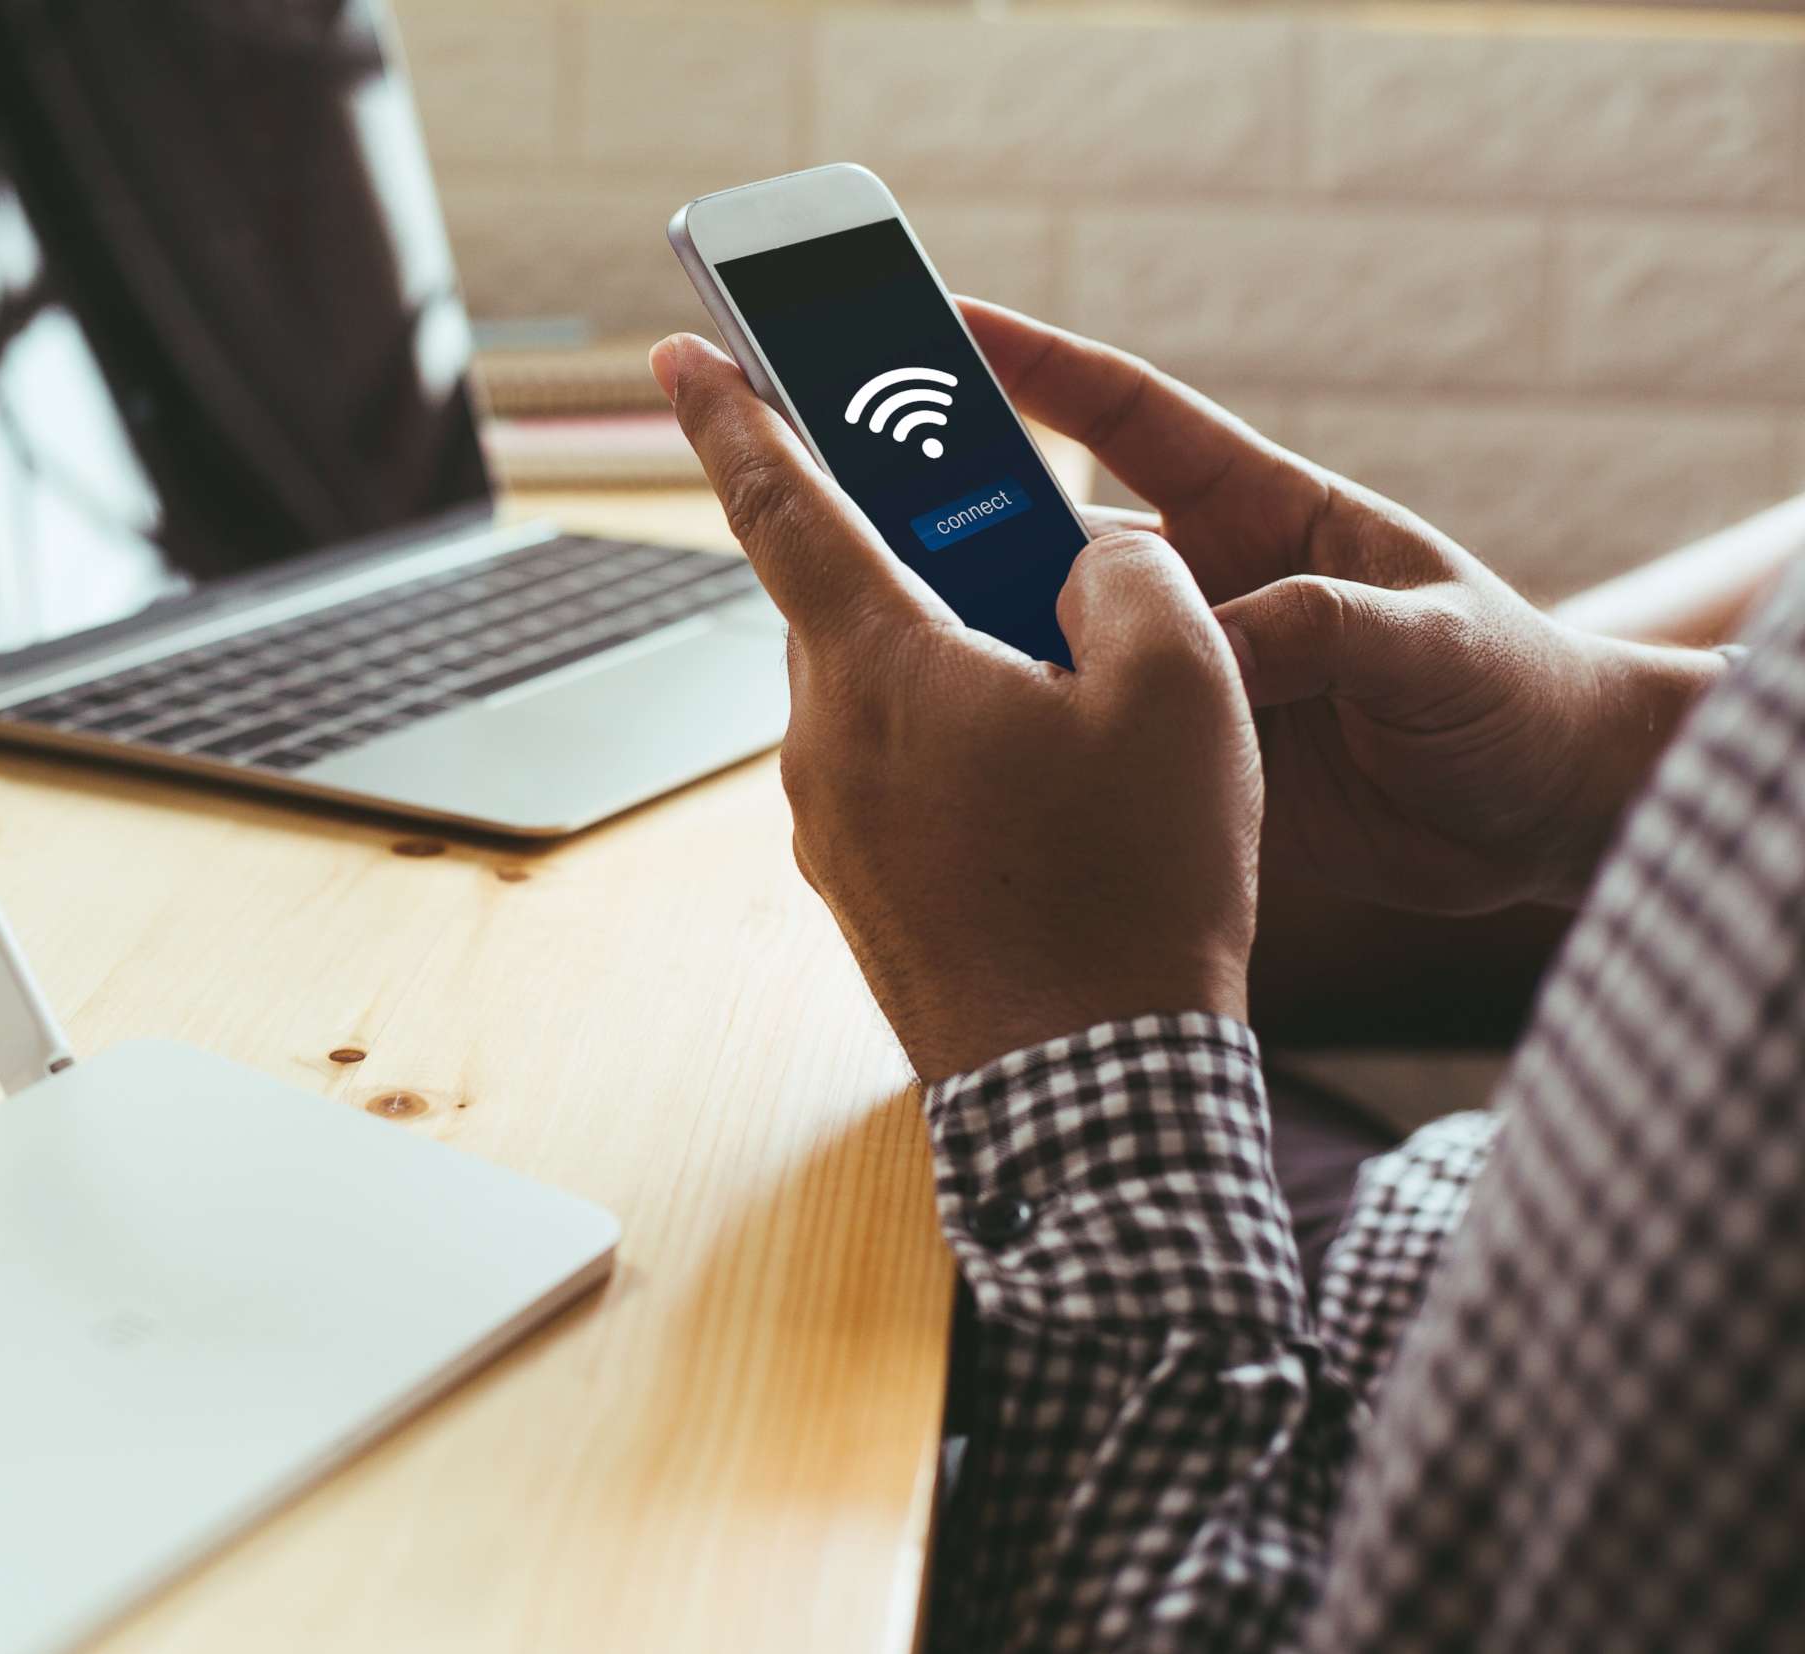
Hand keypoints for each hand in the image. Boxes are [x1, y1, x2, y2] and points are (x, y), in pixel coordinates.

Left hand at [651, 333, 1260, 1079]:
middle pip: (852, 598)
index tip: (681, 350)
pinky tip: (1054, 785)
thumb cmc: (1133, 891)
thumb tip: (1087, 565)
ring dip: (957, 660)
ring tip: (1075, 685)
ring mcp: (833, 829)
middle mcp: (823, 744)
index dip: (731, 411)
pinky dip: (957, 745)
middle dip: (919, 550)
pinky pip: (898, 774)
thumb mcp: (1181, 690)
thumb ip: (1126, 576)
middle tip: (999, 524)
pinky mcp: (864, 891)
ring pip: (884, 692)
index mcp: (876, 667)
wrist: (1089, 1096)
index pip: (778, 502)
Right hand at [959, 300, 1722, 911]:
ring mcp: (1183, 679)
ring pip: (1052, 650)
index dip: (1034, 365)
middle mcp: (1202, 587)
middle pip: (1054, 536)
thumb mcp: (1433, 642)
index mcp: (1261, 512)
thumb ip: (1321, 628)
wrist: (1552, 817)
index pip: (1127, 416)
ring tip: (896, 651)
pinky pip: (1086, 753)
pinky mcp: (1182, 769)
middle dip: (958, 517)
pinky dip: (1027, 754)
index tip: (942, 326)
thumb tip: (1203, 649)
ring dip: (983, 650)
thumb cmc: (1518, 693)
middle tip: (861, 513)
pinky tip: (964, 759)